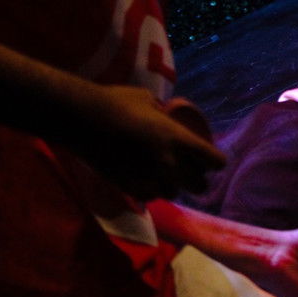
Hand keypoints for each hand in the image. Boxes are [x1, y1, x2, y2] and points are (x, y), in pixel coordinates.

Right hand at [85, 86, 225, 200]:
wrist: (82, 120)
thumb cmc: (115, 102)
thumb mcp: (146, 98)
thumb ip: (161, 111)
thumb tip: (164, 113)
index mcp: (177, 137)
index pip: (213, 160)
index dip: (215, 160)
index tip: (213, 160)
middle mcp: (167, 162)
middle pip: (199, 185)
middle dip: (198, 179)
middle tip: (193, 172)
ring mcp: (148, 177)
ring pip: (174, 194)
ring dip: (174, 186)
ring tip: (167, 176)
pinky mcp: (128, 187)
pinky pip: (150, 197)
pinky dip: (152, 191)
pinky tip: (148, 182)